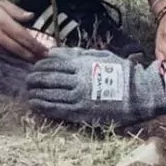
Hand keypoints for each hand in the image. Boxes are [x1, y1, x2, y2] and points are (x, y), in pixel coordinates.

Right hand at [0, 0, 47, 61]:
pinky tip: (20, 58)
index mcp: (3, 21)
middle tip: (44, 59)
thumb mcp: (0, 1)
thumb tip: (31, 16)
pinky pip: (3, 53)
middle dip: (32, 55)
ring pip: (11, 53)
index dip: (35, 44)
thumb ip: (16, 10)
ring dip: (24, 58)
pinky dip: (13, 57)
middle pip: (18, 48)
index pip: (23, 36)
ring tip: (35, 61)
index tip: (45, 50)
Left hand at [27, 47, 165, 126]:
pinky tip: (37, 105)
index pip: (53, 63)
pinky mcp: (81, 113)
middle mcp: (77, 80)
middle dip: (35, 79)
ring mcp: (78, 98)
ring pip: (49, 95)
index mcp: (81, 64)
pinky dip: (44, 107)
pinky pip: (57, 110)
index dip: (40, 65)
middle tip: (28, 80)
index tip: (34, 66)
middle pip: (48, 78)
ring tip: (29, 93)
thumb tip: (54, 52)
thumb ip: (75, 54)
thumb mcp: (98, 55)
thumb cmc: (119, 71)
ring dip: (36, 94)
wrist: (137, 93)